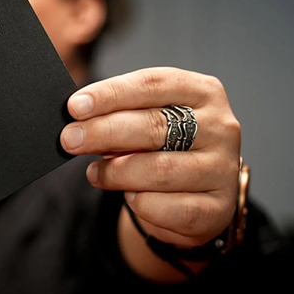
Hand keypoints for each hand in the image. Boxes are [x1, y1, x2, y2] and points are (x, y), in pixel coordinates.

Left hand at [60, 67, 240, 247]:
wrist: (198, 194)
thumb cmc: (166, 147)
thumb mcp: (147, 120)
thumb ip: (120, 116)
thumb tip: (77, 122)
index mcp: (202, 92)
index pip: (151, 85)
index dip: (110, 94)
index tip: (75, 106)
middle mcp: (220, 127)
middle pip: (153, 126)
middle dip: (103, 132)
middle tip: (70, 139)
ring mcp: (223, 169)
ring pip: (159, 170)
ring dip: (116, 173)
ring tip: (95, 173)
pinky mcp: (217, 208)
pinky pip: (167, 208)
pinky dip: (140, 204)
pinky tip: (129, 196)